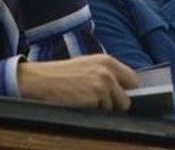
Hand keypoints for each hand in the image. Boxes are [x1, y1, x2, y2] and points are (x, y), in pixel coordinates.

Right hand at [18, 54, 138, 110]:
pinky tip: (80, 103)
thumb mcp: (88, 65)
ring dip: (102, 108)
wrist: (41, 80)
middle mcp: (108, 72)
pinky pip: (100, 113)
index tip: (120, 95)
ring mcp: (102, 85)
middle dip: (116, 104)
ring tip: (85, 99)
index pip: (133, 79)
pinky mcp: (94, 98)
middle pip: (127, 99)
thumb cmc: (62, 74)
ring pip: (114, 108)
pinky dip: (92, 112)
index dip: (127, 90)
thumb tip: (123, 88)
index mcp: (108, 61)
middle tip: (99, 101)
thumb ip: (107, 73)